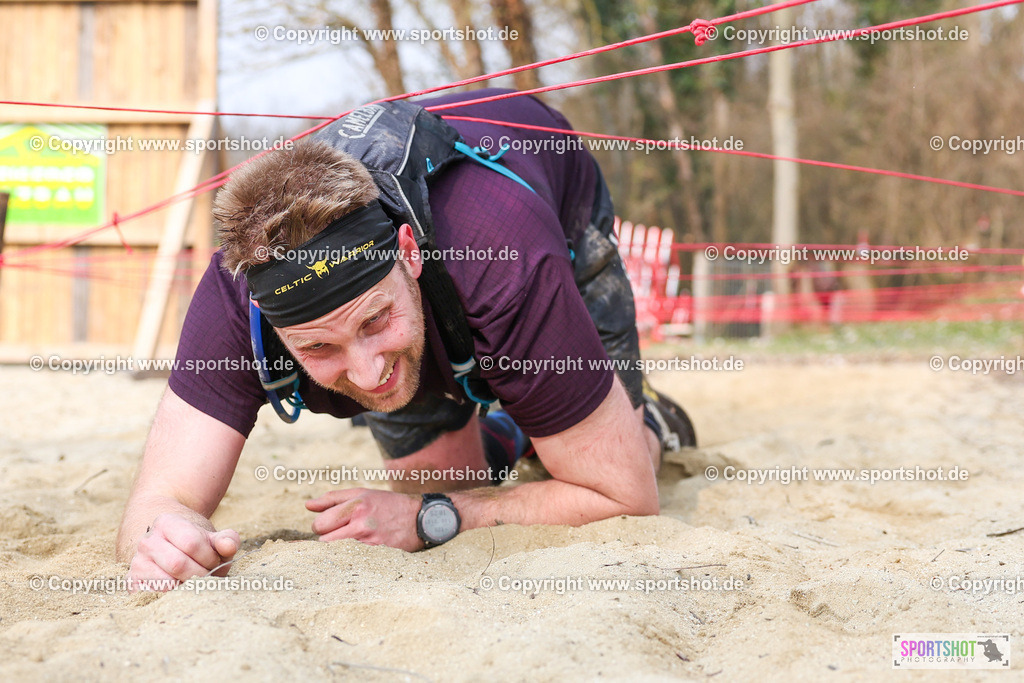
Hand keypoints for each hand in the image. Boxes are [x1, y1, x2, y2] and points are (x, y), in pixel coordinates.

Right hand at [127, 513, 239, 590]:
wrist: (168, 547)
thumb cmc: (195, 544)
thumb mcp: (212, 538)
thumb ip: (226, 540)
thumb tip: (229, 547)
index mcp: (166, 523)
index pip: (191, 542)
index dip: (209, 557)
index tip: (215, 562)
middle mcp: (147, 542)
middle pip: (177, 564)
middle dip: (200, 574)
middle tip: (208, 576)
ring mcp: (137, 563)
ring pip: (165, 583)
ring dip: (187, 588)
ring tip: (195, 583)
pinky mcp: (133, 584)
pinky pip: (154, 596)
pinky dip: (173, 598)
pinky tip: (182, 591)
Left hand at [306, 489, 422, 550]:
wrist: (420, 519)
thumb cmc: (388, 504)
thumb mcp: (362, 494)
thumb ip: (332, 499)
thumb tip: (307, 505)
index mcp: (356, 505)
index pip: (319, 524)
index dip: (321, 525)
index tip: (330, 524)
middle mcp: (361, 524)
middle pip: (324, 541)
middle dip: (327, 538)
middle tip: (340, 532)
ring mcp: (369, 542)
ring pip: (336, 552)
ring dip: (340, 547)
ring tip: (354, 538)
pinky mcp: (376, 555)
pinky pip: (352, 558)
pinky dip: (353, 554)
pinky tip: (364, 546)